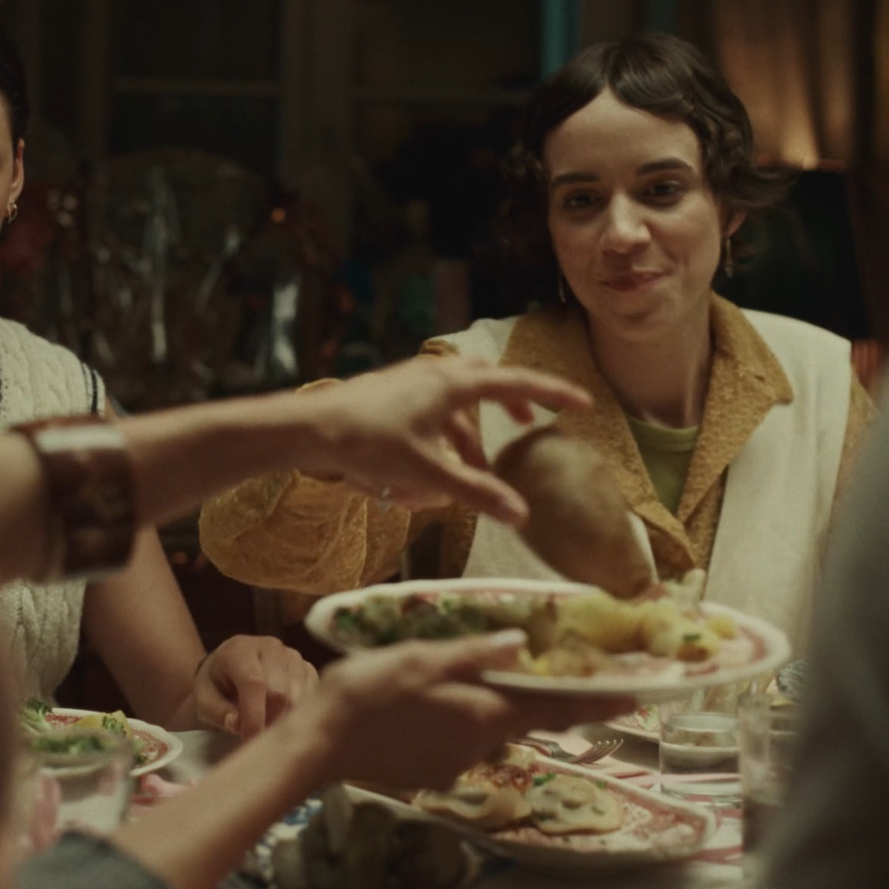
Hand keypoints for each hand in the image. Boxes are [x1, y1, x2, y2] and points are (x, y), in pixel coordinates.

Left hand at [193, 635, 318, 738]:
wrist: (229, 667)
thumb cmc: (216, 685)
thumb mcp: (203, 699)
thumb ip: (217, 711)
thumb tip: (237, 725)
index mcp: (240, 650)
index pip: (253, 683)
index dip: (254, 716)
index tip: (250, 743)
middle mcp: (271, 647)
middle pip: (280, 692)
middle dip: (270, 724)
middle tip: (259, 745)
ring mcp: (293, 656)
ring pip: (299, 697)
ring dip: (286, 722)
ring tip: (270, 736)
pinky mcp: (307, 668)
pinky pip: (312, 696)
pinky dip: (301, 715)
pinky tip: (285, 724)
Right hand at [281, 633, 632, 791]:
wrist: (320, 743)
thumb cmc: (369, 692)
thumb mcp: (421, 658)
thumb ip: (473, 654)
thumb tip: (522, 645)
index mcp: (484, 712)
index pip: (556, 707)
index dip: (597, 701)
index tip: (636, 695)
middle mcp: (479, 744)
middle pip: (521, 716)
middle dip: (535, 695)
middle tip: (544, 667)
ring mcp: (454, 763)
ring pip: (486, 726)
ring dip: (485, 704)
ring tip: (457, 675)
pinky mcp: (431, 773)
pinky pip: (458, 740)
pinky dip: (455, 720)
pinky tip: (424, 703)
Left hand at [299, 357, 590, 526]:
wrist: (305, 428)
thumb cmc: (368, 444)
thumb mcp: (428, 473)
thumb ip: (476, 492)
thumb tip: (522, 514)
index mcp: (452, 383)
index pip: (515, 382)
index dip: (552, 393)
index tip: (583, 403)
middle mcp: (433, 373)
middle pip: (484, 380)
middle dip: (508, 402)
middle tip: (525, 424)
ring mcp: (408, 381)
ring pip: (454, 398)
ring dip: (470, 428)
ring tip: (477, 466)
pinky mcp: (387, 394)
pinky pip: (429, 408)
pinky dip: (443, 431)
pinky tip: (434, 465)